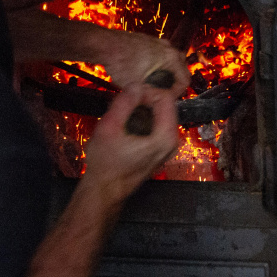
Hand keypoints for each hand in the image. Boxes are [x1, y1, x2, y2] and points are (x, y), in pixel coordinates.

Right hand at [83, 85, 179, 204]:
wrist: (104, 191)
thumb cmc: (105, 164)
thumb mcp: (109, 128)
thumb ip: (124, 104)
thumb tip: (136, 86)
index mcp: (165, 137)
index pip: (165, 97)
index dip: (145, 91)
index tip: (127, 96)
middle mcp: (172, 141)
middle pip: (164, 105)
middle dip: (143, 100)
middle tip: (122, 105)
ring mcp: (167, 146)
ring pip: (159, 113)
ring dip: (141, 109)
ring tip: (121, 115)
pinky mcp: (160, 149)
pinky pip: (155, 124)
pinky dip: (142, 119)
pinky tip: (125, 125)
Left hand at [98, 30, 189, 96]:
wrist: (105, 45)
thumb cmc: (121, 64)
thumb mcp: (138, 87)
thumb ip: (153, 96)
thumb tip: (158, 105)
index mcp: (171, 58)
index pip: (185, 79)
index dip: (178, 93)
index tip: (168, 100)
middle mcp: (168, 47)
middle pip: (180, 68)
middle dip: (174, 82)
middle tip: (163, 93)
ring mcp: (158, 42)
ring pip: (170, 61)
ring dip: (166, 73)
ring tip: (155, 84)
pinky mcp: (148, 40)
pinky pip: (160, 55)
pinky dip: (158, 65)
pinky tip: (145, 73)